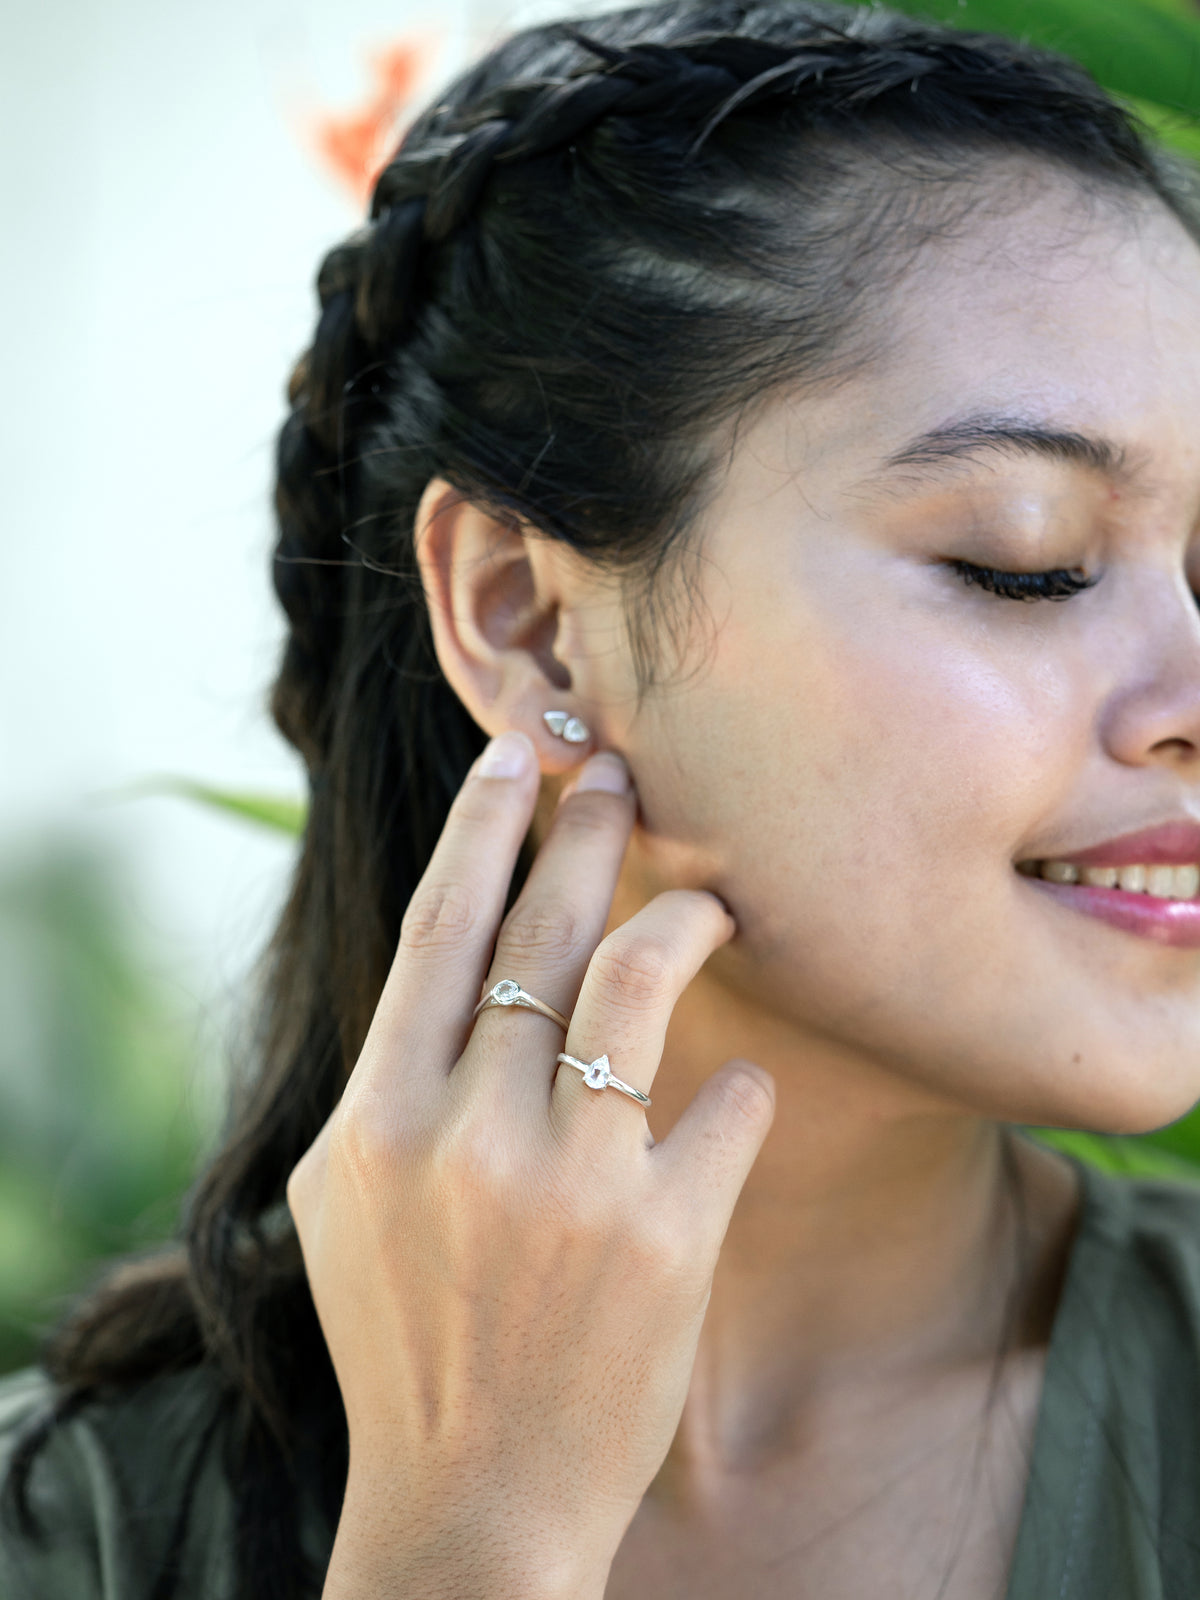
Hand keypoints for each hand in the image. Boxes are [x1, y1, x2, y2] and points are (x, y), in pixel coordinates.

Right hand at [287, 730, 775, 1598]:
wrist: (471, 1504)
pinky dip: (736, 1083)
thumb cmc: (407, 1337)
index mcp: (378, 1117)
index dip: (482, 825)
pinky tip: (732, 1090)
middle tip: (619, 772)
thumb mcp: (350, 1198)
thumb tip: (457, 955)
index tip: (517, 754)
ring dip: (682, 916)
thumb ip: (391, 1076)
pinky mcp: (664, 1236)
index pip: (438, 929)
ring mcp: (568, 1183)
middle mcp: (466, 1134)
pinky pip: (727, 1101)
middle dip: (585, 831)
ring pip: (639, 980)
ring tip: (710, 897)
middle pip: (538, 930)